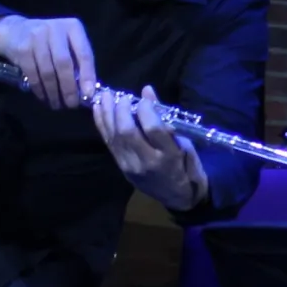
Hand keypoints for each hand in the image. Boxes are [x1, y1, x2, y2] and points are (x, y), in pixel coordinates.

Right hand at [0, 15, 97, 109]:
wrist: (15, 30)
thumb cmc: (49, 42)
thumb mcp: (67, 44)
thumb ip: (78, 62)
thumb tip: (87, 91)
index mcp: (73, 27)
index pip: (84, 54)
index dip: (87, 76)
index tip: (88, 95)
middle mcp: (55, 29)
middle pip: (64, 63)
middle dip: (69, 88)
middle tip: (71, 104)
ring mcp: (36, 37)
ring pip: (48, 71)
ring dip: (53, 92)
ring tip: (57, 104)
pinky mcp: (22, 48)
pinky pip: (33, 73)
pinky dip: (39, 89)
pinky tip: (44, 97)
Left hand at [93, 85, 209, 210]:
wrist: (179, 196)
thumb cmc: (186, 166)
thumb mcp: (183, 142)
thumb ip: (165, 118)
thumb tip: (147, 91)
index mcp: (169, 155)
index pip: (153, 128)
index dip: (146, 109)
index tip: (144, 99)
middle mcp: (147, 162)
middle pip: (128, 132)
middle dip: (122, 110)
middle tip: (122, 96)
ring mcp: (131, 166)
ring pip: (115, 136)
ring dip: (108, 114)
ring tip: (106, 96)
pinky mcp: (122, 167)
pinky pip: (109, 143)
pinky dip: (102, 124)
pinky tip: (99, 109)